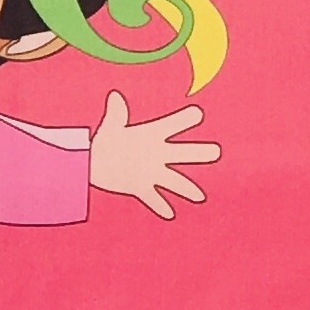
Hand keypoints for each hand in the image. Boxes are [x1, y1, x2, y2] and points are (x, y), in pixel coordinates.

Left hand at [87, 92, 217, 217]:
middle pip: (181, 153)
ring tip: (199, 197)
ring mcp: (150, 171)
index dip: (183, 119)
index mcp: (151, 135)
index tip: (197, 113)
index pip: (171, 125)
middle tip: (216, 151)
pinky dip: (160, 205)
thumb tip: (114, 96)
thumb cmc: (104, 142)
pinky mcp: (139, 186)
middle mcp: (156, 153)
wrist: (93, 163)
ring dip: (186, 189)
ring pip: (173, 180)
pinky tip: (169, 213)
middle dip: (198, 152)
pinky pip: (152, 197)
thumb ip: (116, 114)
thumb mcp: (111, 127)